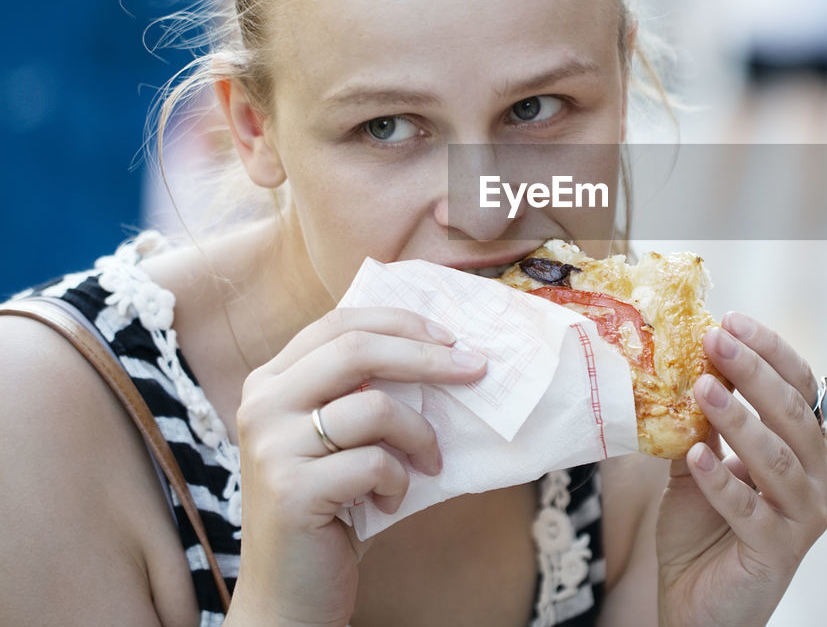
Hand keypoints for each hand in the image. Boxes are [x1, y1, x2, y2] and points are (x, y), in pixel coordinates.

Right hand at [228, 307, 486, 626]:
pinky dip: (400, 481)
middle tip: (477, 369)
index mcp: (271, 381)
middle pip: (357, 349)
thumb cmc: (330, 506)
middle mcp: (262, 405)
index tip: (452, 337)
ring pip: (375, 407)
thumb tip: (446, 350)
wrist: (290, 591)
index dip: (402, 323)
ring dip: (421, 435)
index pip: (340, 323)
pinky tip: (391, 502)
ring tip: (430, 463)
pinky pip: (375, 463)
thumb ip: (363, 392)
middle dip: (428, 356)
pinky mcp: (292, 490)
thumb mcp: (338, 437)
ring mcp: (272, 447)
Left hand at [655, 312, 826, 626]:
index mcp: (809, 448)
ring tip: (701, 388)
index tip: (732, 320)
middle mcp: (820, 477)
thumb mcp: (699, 463)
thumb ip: (701, 421)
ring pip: (777, 458)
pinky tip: (695, 454)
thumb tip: (685, 362)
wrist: (697, 605)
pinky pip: (751, 508)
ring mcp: (806, 516)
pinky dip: (722, 480)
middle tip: (715, 339)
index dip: (770, 351)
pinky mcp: (780, 551)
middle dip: (753, 372)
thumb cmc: (704, 531)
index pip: (800, 386)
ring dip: (737, 419)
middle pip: (793, 414)